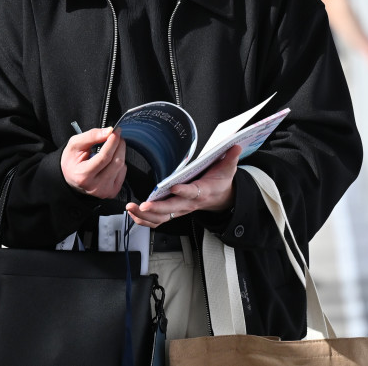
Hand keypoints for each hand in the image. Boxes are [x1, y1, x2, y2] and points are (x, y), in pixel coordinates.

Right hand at [61, 127, 126, 198]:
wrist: (69, 178)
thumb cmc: (71, 161)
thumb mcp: (75, 145)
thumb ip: (91, 136)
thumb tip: (109, 131)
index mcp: (83, 175)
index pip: (104, 157)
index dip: (112, 143)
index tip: (116, 132)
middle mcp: (95, 186)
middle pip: (116, 163)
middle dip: (119, 146)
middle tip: (117, 136)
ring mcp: (104, 191)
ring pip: (121, 167)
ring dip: (120, 153)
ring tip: (114, 146)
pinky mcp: (111, 192)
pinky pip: (122, 173)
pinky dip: (120, 163)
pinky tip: (111, 160)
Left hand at [125, 144, 241, 227]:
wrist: (220, 198)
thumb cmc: (220, 182)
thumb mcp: (228, 169)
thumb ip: (230, 158)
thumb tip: (236, 145)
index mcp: (202, 191)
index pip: (192, 192)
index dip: (183, 191)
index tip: (173, 187)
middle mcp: (189, 203)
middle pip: (172, 208)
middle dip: (157, 208)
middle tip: (143, 205)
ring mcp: (180, 209)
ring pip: (162, 217)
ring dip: (146, 215)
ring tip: (132, 208)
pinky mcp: (173, 212)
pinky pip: (158, 220)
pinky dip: (144, 220)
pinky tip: (133, 214)